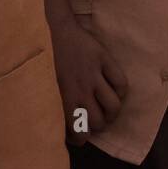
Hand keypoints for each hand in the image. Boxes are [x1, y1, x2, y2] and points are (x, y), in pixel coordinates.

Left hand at [51, 18, 127, 145]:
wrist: (54, 29)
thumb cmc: (46, 61)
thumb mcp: (46, 87)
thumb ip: (56, 106)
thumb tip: (62, 126)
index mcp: (64, 97)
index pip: (79, 131)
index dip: (80, 138)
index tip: (78, 136)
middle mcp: (81, 89)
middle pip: (100, 122)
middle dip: (98, 126)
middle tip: (93, 120)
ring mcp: (95, 74)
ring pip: (114, 106)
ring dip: (112, 113)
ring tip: (107, 110)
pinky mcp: (105, 60)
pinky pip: (121, 83)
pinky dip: (121, 91)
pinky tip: (114, 91)